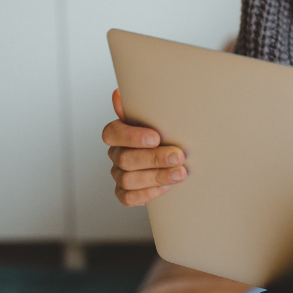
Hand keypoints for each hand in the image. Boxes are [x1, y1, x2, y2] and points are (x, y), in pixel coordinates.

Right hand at [102, 88, 186, 206]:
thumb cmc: (165, 132)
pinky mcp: (125, 193)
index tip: (156, 137)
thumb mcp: (157, 117)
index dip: (132, 136)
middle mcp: (115, 154)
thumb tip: (118, 93)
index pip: (113, 133)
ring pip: (129, 179)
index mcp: (117, 133)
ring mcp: (118, 175)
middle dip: (154, 158)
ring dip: (157, 176)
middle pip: (125, 159)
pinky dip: (149, 193)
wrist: (175, 156)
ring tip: (180, 173)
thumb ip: (139, 107)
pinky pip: (129, 198)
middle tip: (179, 156)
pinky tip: (167, 186)